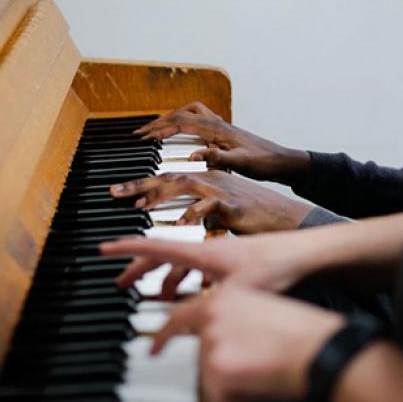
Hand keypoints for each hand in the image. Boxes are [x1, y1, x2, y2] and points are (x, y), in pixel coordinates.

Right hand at [100, 230, 317, 298]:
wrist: (303, 254)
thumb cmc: (275, 265)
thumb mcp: (236, 291)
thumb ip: (207, 306)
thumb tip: (185, 323)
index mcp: (201, 252)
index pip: (156, 247)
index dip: (127, 250)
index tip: (104, 249)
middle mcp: (206, 250)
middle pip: (163, 257)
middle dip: (140, 271)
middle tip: (121, 284)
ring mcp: (219, 255)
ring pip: (182, 265)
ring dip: (166, 280)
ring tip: (157, 298)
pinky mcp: (231, 263)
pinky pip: (200, 270)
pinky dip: (189, 281)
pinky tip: (192, 295)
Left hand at [110, 170, 313, 233]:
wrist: (288, 218)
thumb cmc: (255, 219)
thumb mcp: (223, 215)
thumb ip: (201, 216)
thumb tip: (180, 225)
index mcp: (206, 180)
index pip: (168, 177)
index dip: (142, 183)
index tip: (117, 192)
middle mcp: (211, 180)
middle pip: (168, 176)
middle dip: (138, 184)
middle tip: (114, 193)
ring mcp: (222, 191)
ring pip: (184, 184)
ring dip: (158, 194)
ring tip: (138, 206)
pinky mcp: (234, 206)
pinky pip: (209, 207)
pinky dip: (193, 214)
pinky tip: (179, 225)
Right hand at [135, 102, 310, 183]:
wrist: (282, 161)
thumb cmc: (264, 162)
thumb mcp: (241, 164)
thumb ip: (217, 159)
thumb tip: (194, 156)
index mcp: (218, 129)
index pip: (182, 123)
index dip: (160, 129)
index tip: (143, 137)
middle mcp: (218, 123)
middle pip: (181, 114)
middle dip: (159, 122)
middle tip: (141, 133)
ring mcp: (221, 125)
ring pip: (189, 112)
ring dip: (171, 118)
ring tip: (155, 129)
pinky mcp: (224, 131)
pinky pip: (198, 119)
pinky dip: (185, 121)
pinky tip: (181, 133)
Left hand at [151, 287, 343, 401]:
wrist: (318, 350)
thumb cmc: (303, 333)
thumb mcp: (263, 310)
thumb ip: (235, 318)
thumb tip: (226, 338)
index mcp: (224, 297)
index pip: (181, 315)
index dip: (165, 335)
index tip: (154, 347)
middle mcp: (212, 315)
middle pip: (199, 351)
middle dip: (218, 365)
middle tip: (247, 368)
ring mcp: (211, 340)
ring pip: (211, 374)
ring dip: (234, 379)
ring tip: (265, 368)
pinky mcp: (215, 367)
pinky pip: (219, 395)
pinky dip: (239, 397)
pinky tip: (261, 381)